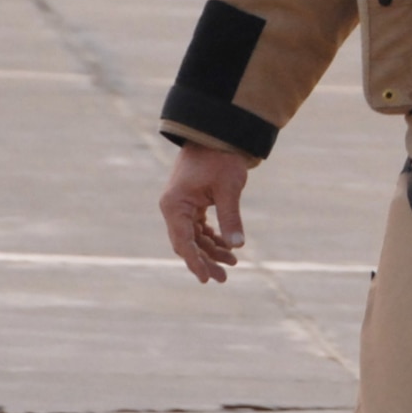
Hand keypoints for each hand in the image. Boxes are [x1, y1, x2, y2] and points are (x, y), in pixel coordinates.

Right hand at [159, 144, 251, 284]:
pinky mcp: (191, 203)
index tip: (207, 279)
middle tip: (223, 278)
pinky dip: (211, 238)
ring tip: (232, 263)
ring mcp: (181, 206)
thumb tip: (237, 246)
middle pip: (186, 244)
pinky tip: (227, 247)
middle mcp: (173, 208)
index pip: (183, 242)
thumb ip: (231, 218)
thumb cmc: (220, 158)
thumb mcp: (228, 188)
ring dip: (210, 251)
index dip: (195, 263)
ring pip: (194, 238)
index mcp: (175, 205)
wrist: (217, 133)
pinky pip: (198, 228)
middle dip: (204, 261)